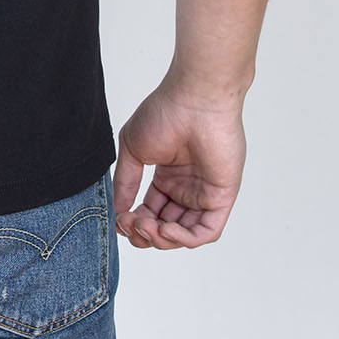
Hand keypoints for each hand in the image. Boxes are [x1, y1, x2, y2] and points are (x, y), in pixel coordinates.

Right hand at [112, 80, 246, 249]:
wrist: (194, 100)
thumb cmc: (165, 114)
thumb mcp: (134, 149)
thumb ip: (126, 181)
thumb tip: (117, 210)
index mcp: (169, 176)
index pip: (151, 210)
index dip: (134, 221)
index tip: (120, 220)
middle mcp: (187, 187)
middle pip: (166, 226)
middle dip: (145, 233)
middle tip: (131, 226)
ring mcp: (205, 194)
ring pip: (184, 234)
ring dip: (162, 238)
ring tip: (145, 227)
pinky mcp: (221, 197)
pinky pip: (206, 231)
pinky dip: (184, 238)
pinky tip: (164, 229)